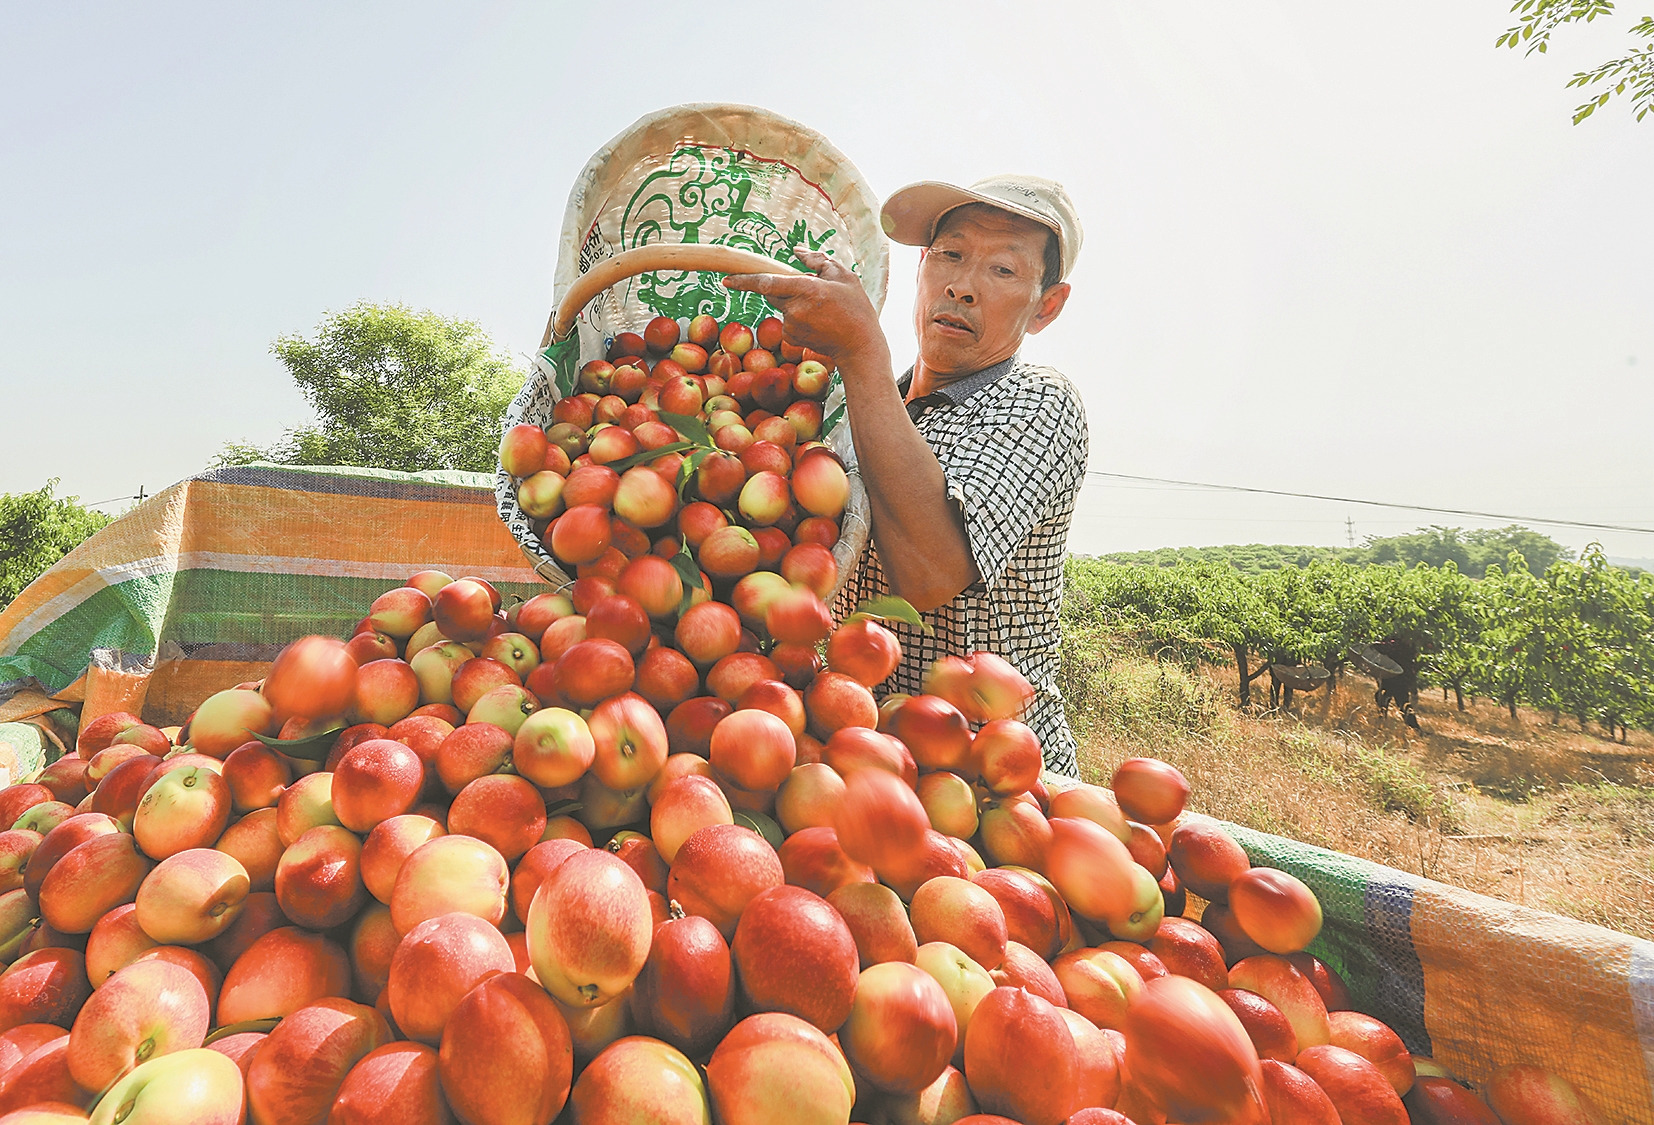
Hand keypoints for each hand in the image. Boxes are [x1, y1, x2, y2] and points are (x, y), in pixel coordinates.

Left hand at [722, 248, 887, 364]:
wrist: (860, 347)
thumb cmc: (856, 309)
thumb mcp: (844, 277)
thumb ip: (818, 261)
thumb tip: (796, 251)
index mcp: (807, 289)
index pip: (767, 283)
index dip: (744, 281)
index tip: (725, 280)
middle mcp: (795, 308)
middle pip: (774, 291)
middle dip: (784, 287)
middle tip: (813, 295)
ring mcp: (791, 325)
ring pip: (782, 305)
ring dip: (795, 302)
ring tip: (823, 309)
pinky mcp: (791, 337)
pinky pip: (788, 319)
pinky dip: (799, 316)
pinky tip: (819, 322)